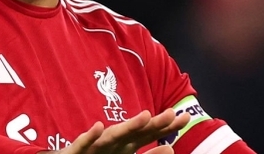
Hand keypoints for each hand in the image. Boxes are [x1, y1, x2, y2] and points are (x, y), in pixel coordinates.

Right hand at [49, 108, 190, 153]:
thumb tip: (171, 148)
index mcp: (126, 144)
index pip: (149, 133)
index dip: (166, 126)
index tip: (186, 116)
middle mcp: (113, 142)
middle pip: (136, 133)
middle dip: (154, 123)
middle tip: (173, 113)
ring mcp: (96, 146)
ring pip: (113, 137)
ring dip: (127, 127)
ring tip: (144, 116)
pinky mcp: (77, 152)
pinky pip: (83, 144)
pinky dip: (89, 136)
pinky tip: (97, 127)